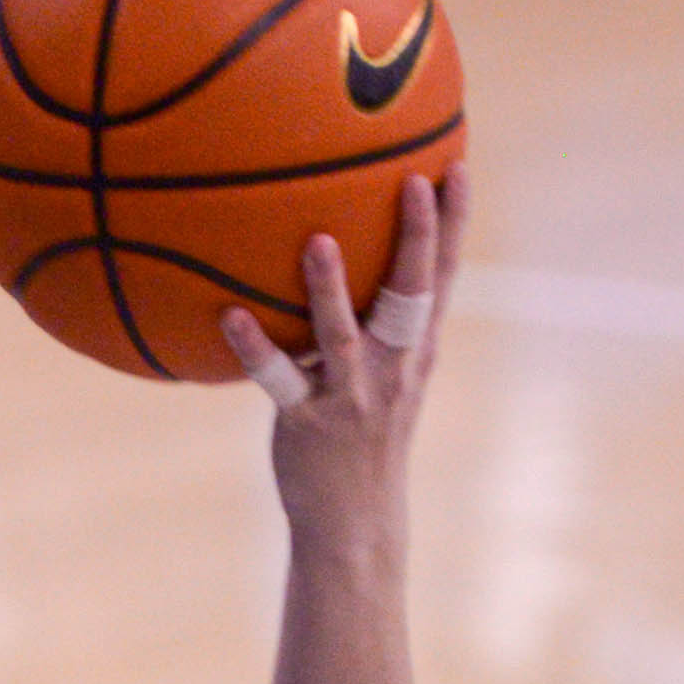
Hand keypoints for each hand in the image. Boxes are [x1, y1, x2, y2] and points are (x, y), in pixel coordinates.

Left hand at [220, 167, 466, 543]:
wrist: (356, 518)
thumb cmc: (364, 432)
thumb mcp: (386, 374)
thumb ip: (377, 321)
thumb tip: (342, 252)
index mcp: (416, 348)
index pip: (443, 275)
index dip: (452, 222)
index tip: (455, 164)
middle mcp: (394, 366)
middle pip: (413, 292)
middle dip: (419, 237)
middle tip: (416, 182)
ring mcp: (354, 394)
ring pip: (344, 333)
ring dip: (330, 288)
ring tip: (318, 241)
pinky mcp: (309, 422)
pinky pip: (279, 380)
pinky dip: (253, 347)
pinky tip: (228, 315)